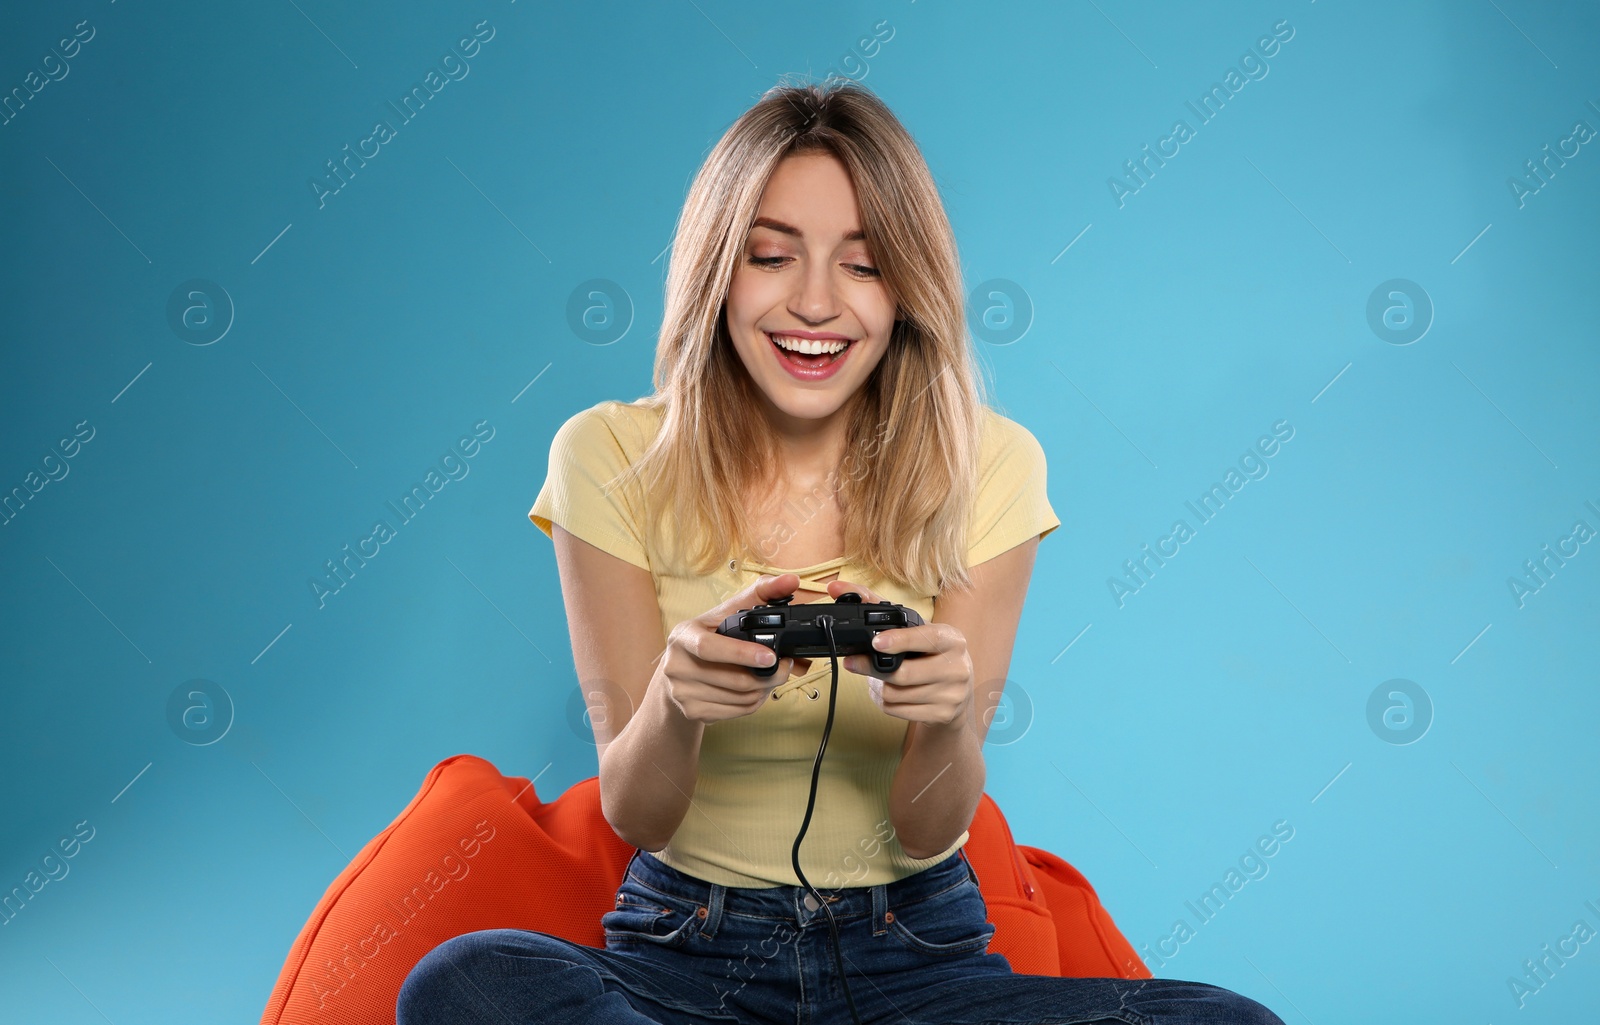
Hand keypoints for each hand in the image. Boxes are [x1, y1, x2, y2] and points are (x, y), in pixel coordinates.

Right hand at [657, 573, 810, 724]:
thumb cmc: (706, 638)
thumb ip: (758, 594)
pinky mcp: (693, 712)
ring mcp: (683, 692)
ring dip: (765, 689)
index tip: (770, 656)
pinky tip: (756, 689)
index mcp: (683, 636)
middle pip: (734, 680)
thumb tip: (790, 581)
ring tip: (770, 676)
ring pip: (740, 698)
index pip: (709, 647)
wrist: (676, 674)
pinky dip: (755, 702)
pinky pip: (737, 711)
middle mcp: (677, 666)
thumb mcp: (723, 613)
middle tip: (786, 666)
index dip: (741, 653)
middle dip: (769, 676)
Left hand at [824, 579, 972, 728]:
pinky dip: (884, 702)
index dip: (900, 641)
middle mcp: (957, 666)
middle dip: (873, 669)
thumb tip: (836, 588)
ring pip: (895, 694)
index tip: (877, 642)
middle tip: (854, 663)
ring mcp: (951, 694)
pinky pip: (897, 710)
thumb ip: (875, 605)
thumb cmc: (930, 654)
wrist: (956, 693)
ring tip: (878, 678)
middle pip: (903, 674)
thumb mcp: (914, 629)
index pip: (926, 638)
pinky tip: (888, 693)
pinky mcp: (942, 715)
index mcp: (952, 639)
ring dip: (877, 687)